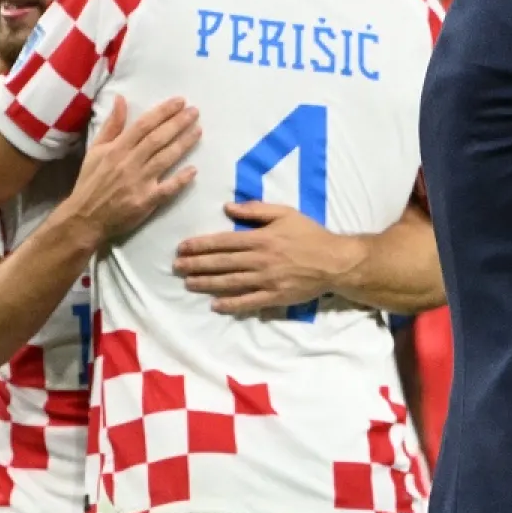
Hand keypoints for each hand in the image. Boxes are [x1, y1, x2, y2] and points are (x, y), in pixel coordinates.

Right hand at [63, 96, 199, 241]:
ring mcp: (138, 182)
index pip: (143, 125)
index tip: (180, 101)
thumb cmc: (91, 182)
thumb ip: (111, 126)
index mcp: (116, 149)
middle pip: (157, 139)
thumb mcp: (95, 151)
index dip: (163, 112)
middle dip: (178, 123)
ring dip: (183, 144)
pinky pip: (167, 189)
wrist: (84, 218)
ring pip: (165, 159)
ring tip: (198, 130)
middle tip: (195, 111)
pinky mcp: (145, 201)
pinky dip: (180, 179)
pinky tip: (194, 170)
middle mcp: (128, 163)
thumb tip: (120, 99)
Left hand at [174, 202, 357, 313]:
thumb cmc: (310, 234)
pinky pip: (248, 302)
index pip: (223, 242)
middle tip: (176, 267)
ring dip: (207, 283)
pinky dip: (231, 304)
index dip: (200, 245)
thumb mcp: (286, 213)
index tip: (182, 247)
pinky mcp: (275, 297)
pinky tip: (215, 304)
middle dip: (196, 265)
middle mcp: (260, 260)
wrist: (335, 261)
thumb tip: (227, 207)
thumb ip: (256, 210)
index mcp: (261, 238)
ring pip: (230, 282)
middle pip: (222, 263)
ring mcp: (266, 280)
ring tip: (188, 283)